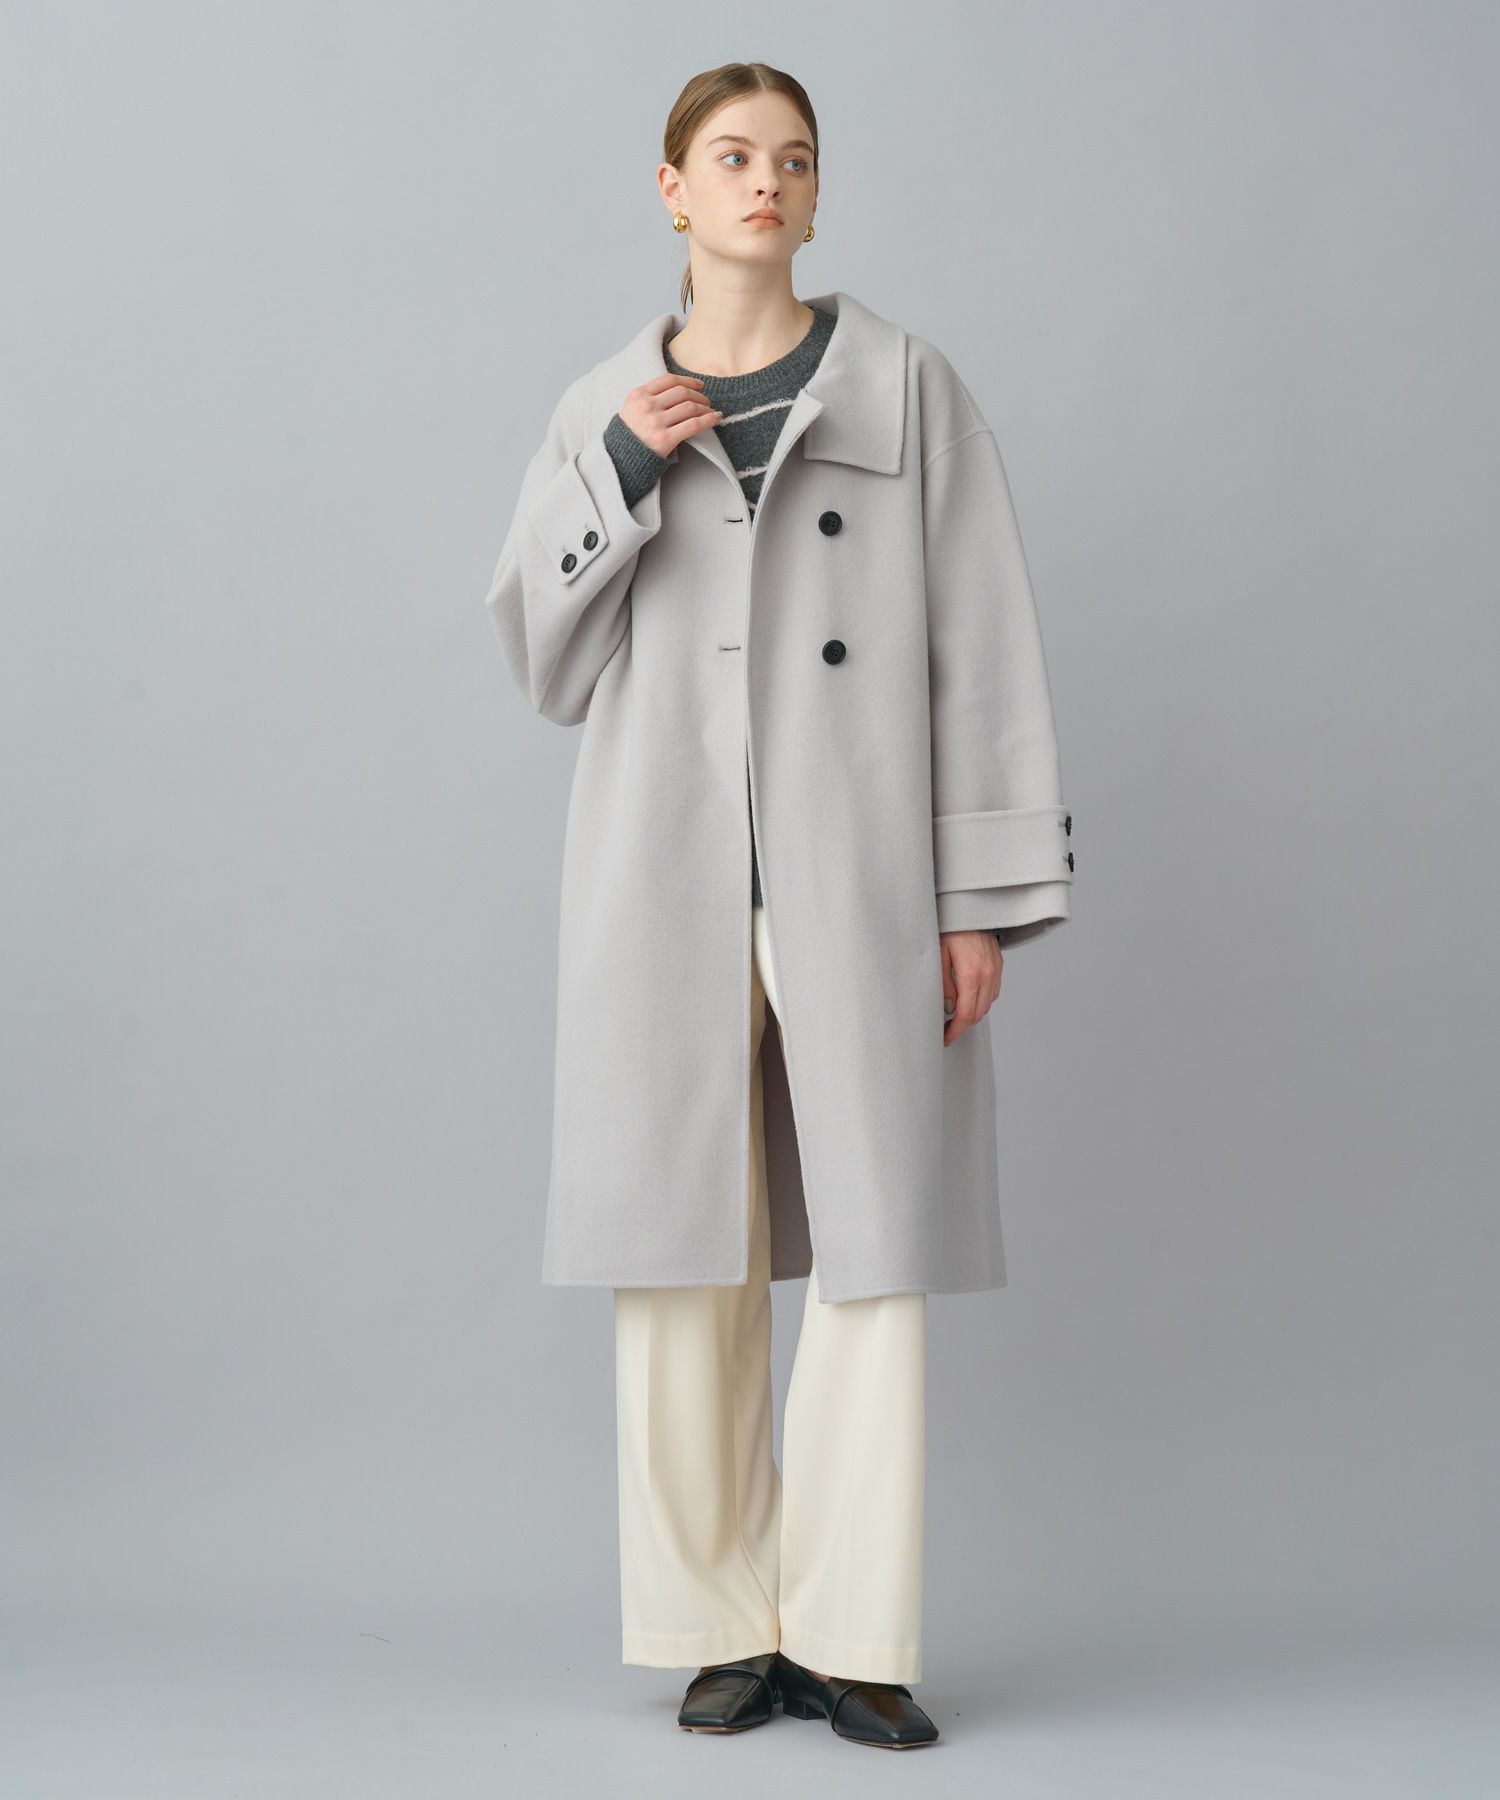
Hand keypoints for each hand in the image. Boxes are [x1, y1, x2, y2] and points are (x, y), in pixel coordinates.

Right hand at [617, 373, 722, 457]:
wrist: (619, 461)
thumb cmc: (629, 436)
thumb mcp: (631, 409)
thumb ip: (649, 398)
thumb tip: (679, 390)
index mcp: (638, 395)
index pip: (669, 380)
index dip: (688, 381)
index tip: (699, 385)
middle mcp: (647, 406)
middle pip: (682, 393)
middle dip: (699, 396)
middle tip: (706, 402)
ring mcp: (655, 422)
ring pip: (690, 407)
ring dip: (706, 408)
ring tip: (711, 412)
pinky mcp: (664, 439)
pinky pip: (693, 425)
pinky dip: (709, 419)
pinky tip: (716, 418)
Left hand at [939, 930, 1002, 1045]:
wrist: (970, 908)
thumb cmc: (951, 927)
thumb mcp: (938, 955)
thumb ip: (944, 985)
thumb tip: (949, 1007)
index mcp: (971, 974)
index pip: (965, 1015)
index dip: (955, 1031)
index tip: (946, 1038)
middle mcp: (987, 975)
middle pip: (978, 1014)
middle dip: (963, 1027)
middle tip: (948, 1032)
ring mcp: (996, 970)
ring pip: (987, 1004)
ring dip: (973, 1015)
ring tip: (956, 1019)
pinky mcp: (998, 965)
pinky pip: (993, 992)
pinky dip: (982, 1002)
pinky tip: (970, 1001)